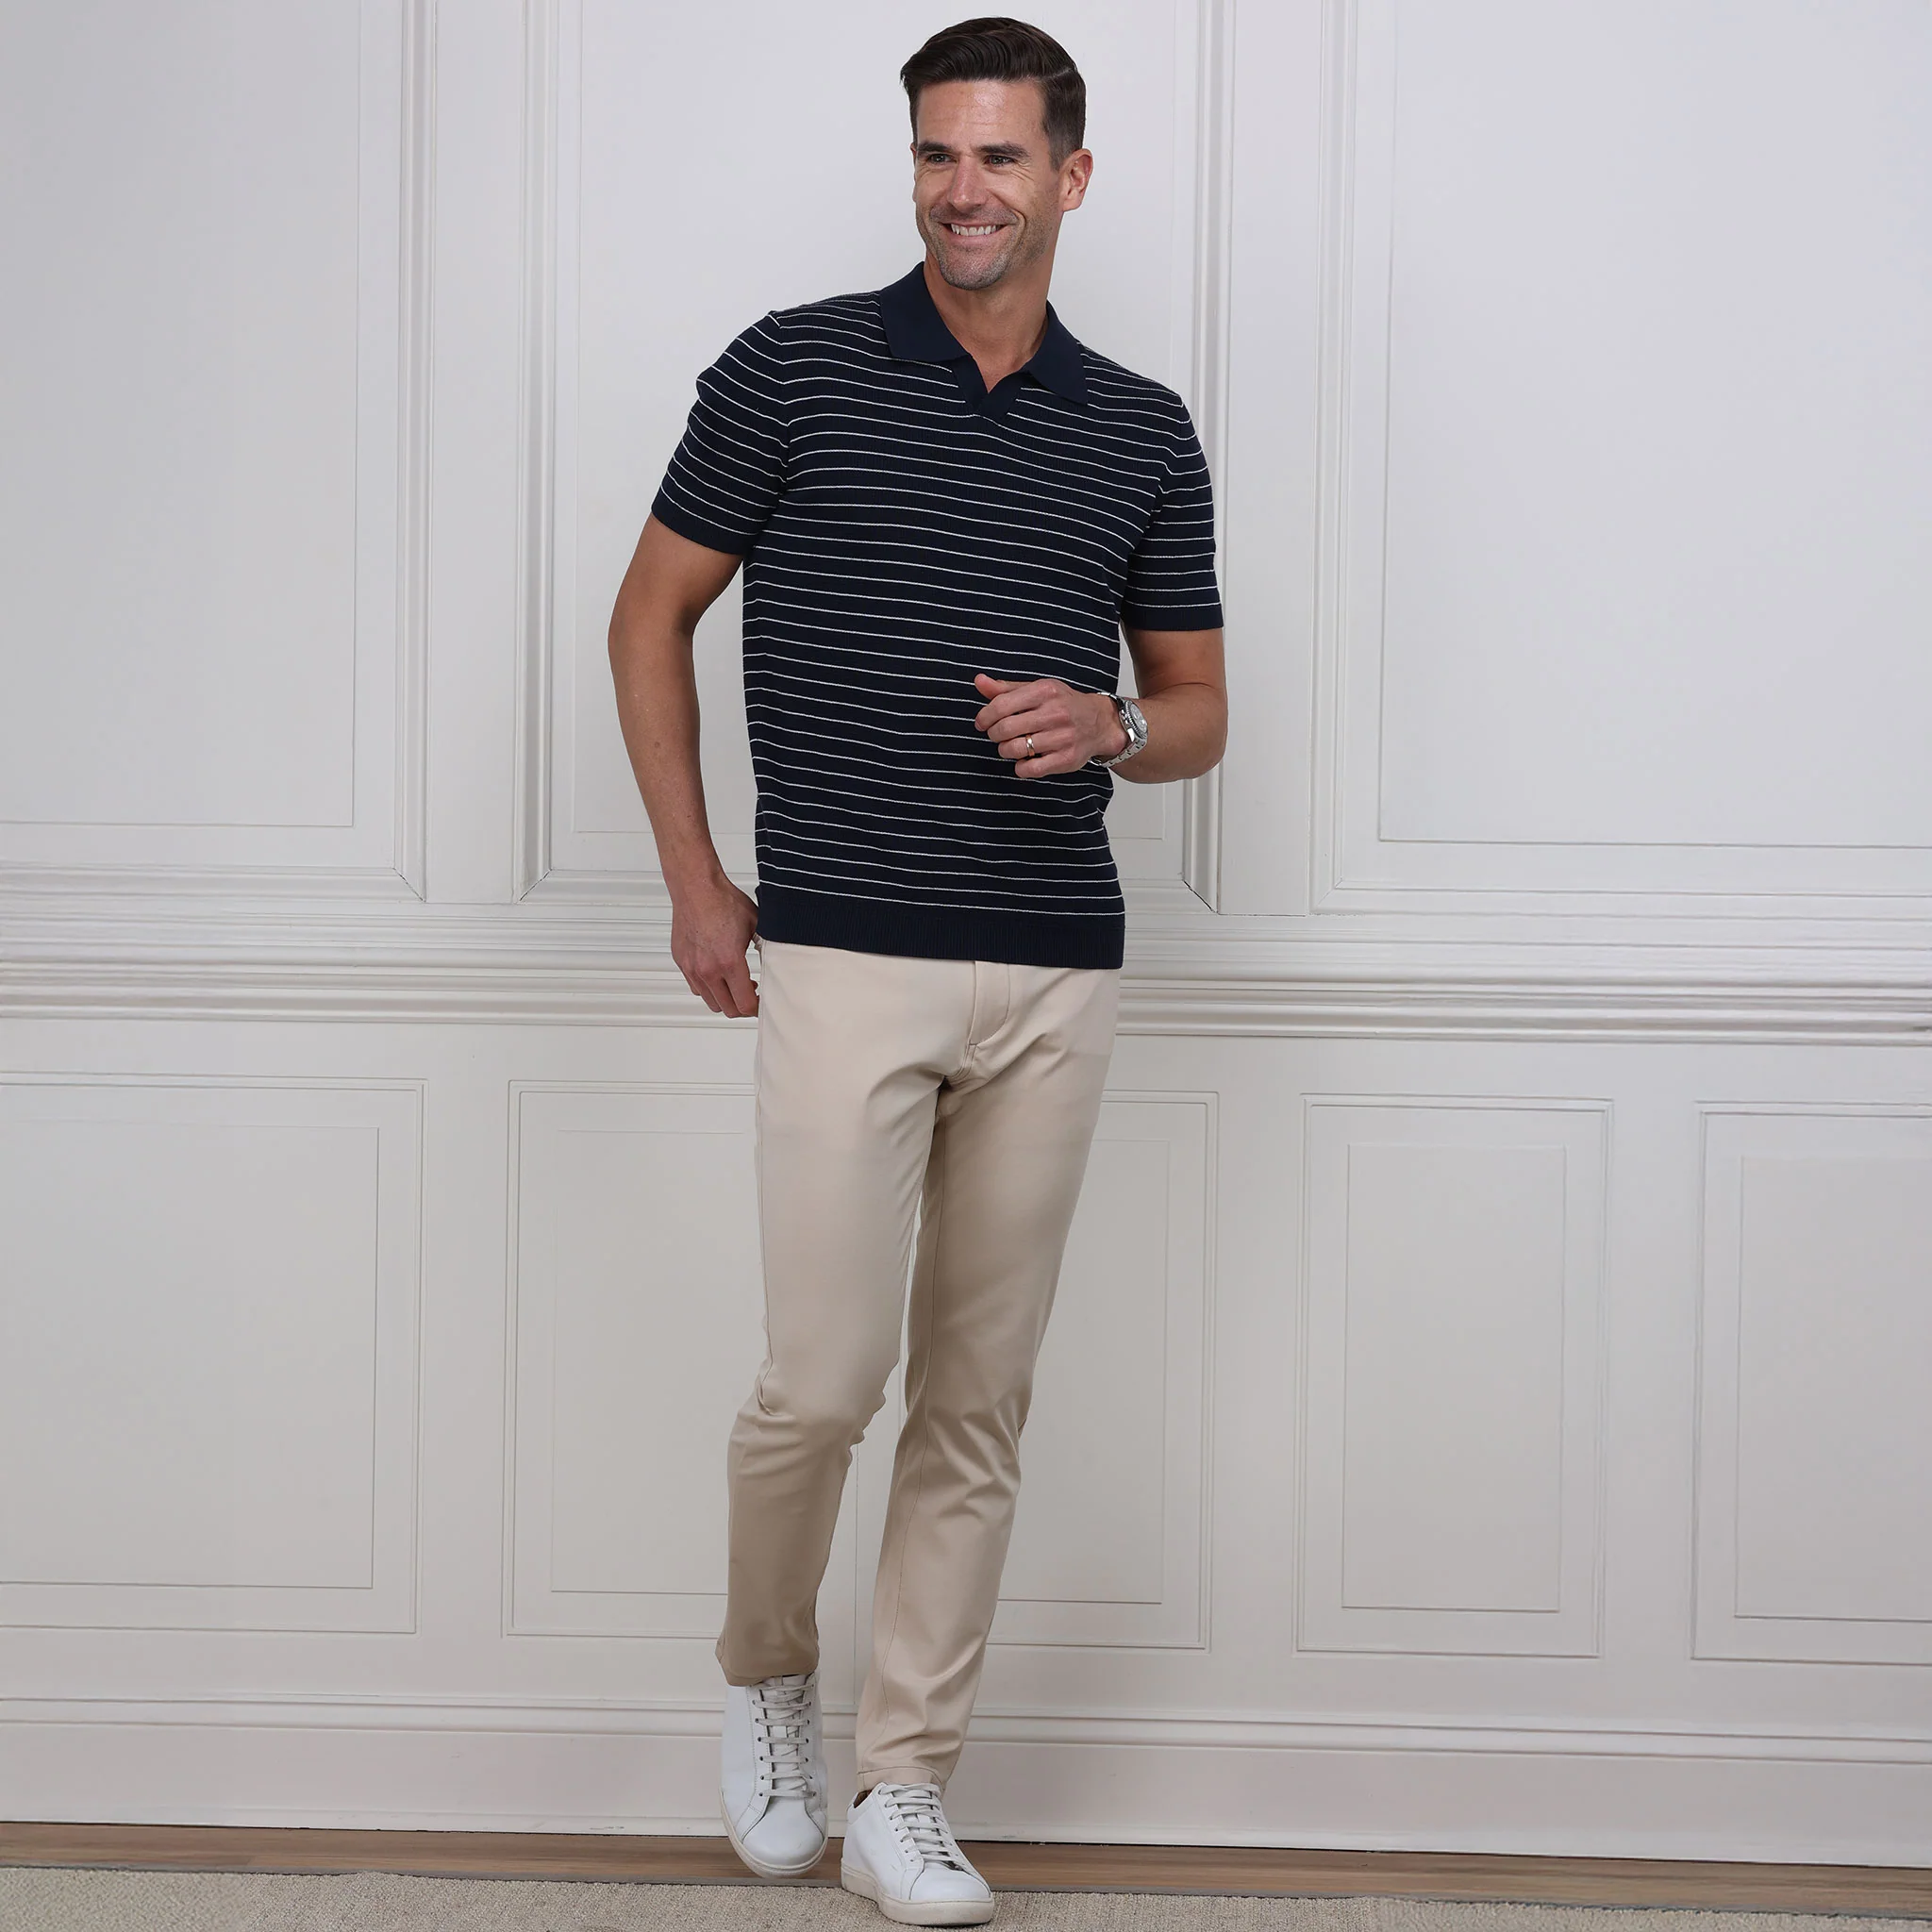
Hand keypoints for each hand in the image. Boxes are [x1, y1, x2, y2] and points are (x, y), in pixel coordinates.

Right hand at [668, 874, 760, 1016]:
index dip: (758, 1008)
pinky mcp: (682, 963)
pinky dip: (709, 988)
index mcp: (729, 962)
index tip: (763, 1003)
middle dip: (743, 1007)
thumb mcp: (757, 926)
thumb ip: (766, 949)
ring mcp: (692, 968)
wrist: (696, 888)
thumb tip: (777, 962)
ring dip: (725, 999)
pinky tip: (718, 974)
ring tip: (735, 984)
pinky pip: (696, 987)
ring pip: (710, 1002)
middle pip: (728, 1010)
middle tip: (753, 995)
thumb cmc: (724, 902)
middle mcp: (708, 969)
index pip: (745, 1005)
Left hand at [972, 673, 1126, 777]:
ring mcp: (1062, 738)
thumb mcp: (1038, 690)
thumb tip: (979, 681)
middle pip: (1005, 729)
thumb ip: (1006, 688)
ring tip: (1010, 746)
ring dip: (1005, 750)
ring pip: (1014, 749)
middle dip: (994, 734)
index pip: (1001, 705)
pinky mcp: (1066, 759)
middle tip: (997, 735)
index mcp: (1045, 691)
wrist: (1100, 723)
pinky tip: (1024, 760)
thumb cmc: (1063, 705)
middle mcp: (1055, 713)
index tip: (982, 723)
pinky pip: (1030, 769)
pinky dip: (1020, 767)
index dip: (984, 717)